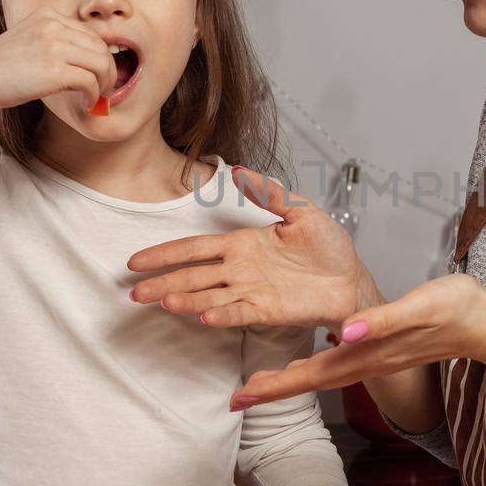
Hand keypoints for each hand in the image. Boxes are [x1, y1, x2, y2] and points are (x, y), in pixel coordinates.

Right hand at [0, 9, 116, 115]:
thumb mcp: (28, 42)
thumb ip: (54, 43)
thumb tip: (89, 60)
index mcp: (47, 16)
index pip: (91, 34)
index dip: (100, 56)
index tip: (98, 75)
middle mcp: (53, 26)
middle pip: (101, 47)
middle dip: (108, 71)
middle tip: (104, 89)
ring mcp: (54, 46)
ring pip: (102, 63)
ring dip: (105, 84)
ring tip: (96, 97)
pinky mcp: (54, 70)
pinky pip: (91, 82)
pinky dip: (94, 95)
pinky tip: (86, 103)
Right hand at [127, 167, 378, 329]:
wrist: (352, 279)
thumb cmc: (329, 248)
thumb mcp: (301, 211)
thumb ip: (269, 194)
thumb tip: (237, 172)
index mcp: (243, 244)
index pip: (196, 248)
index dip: (166, 253)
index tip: (137, 260)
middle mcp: (240, 269)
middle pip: (193, 275)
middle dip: (163, 281)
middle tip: (133, 291)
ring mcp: (251, 291)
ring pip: (209, 295)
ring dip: (185, 298)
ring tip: (161, 300)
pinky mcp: (267, 310)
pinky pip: (239, 312)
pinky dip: (221, 313)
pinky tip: (202, 314)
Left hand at [229, 274, 485, 407]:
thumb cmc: (457, 309)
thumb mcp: (420, 306)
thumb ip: (381, 321)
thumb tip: (343, 332)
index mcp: (370, 353)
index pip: (312, 375)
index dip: (275, 386)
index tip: (242, 397)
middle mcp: (369, 362)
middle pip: (311, 381)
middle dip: (273, 391)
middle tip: (236, 399)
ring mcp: (376, 360)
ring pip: (323, 376)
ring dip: (290, 382)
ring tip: (261, 385)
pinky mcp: (383, 352)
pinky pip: (339, 367)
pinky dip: (314, 368)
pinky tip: (307, 362)